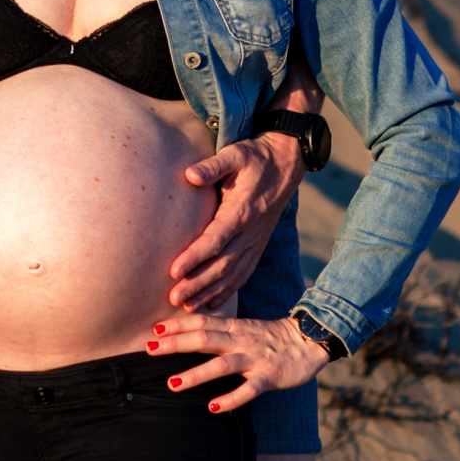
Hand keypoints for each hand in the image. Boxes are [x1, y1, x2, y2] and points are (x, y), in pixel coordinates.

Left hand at [145, 313, 331, 413]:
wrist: (311, 340)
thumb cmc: (272, 338)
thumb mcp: (245, 329)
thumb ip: (221, 332)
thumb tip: (191, 336)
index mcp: (235, 328)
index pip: (202, 322)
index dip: (178, 325)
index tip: (154, 329)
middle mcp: (242, 340)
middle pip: (204, 339)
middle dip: (176, 344)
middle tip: (149, 350)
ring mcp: (255, 359)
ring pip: (222, 365)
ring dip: (196, 375)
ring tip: (172, 384)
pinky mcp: (269, 377)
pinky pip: (249, 389)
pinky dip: (231, 399)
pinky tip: (213, 408)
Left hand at [167, 131, 304, 312]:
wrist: (286, 164)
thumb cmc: (256, 158)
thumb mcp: (236, 154)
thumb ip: (213, 166)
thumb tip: (190, 174)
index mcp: (241, 212)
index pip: (214, 240)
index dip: (194, 257)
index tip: (174, 271)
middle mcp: (249, 233)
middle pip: (221, 264)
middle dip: (197, 284)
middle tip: (173, 298)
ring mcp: (255, 242)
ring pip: (232, 274)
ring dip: (209, 292)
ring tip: (187, 306)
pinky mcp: (257, 246)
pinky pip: (243, 274)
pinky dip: (228, 290)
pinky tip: (212, 302)